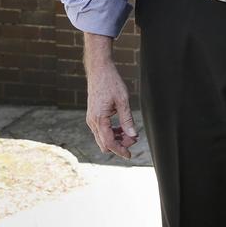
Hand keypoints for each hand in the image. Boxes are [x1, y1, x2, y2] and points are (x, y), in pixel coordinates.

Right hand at [83, 37, 137, 159]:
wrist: (99, 71)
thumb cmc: (111, 83)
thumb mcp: (123, 100)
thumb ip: (127, 119)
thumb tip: (133, 135)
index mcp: (99, 119)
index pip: (109, 143)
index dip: (120, 150)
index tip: (130, 155)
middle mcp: (92, 122)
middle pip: (104, 144)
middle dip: (119, 145)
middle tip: (134, 139)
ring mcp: (91, 119)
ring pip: (102, 138)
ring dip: (116, 139)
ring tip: (130, 133)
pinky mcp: (93, 116)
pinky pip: (101, 131)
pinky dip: (111, 132)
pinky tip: (122, 128)